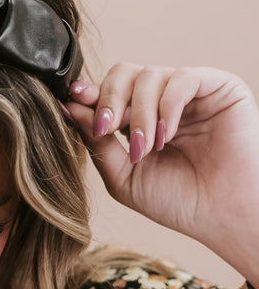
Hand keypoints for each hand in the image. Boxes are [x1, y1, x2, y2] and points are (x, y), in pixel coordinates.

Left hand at [65, 64, 258, 282]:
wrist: (221, 216)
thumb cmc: (176, 201)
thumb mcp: (123, 176)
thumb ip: (97, 142)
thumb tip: (68, 106)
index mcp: (139, 119)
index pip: (110, 92)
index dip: (90, 94)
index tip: (73, 100)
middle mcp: (163, 101)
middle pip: (124, 73)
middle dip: (109, 98)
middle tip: (105, 128)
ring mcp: (190, 92)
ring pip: (149, 75)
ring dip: (140, 113)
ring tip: (146, 147)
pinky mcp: (217, 87)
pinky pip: (181, 79)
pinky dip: (167, 106)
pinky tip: (167, 135)